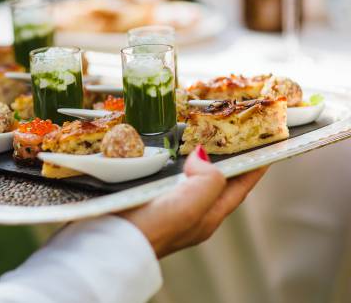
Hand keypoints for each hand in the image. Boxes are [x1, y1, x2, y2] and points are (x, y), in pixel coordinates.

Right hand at [118, 145, 267, 257]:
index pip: (238, 188)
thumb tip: (201, 157)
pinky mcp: (146, 200)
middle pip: (216, 181)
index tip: (265, 148)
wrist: (113, 243)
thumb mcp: (190, 206)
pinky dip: (170, 164)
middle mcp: (191, 212)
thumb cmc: (154, 230)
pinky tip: (162, 156)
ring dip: (196, 159)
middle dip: (225, 160)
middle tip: (230, 135)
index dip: (253, 168)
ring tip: (199, 138)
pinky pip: (166, 177)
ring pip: (190, 178)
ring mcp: (168, 206)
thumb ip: (207, 181)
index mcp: (207, 216)